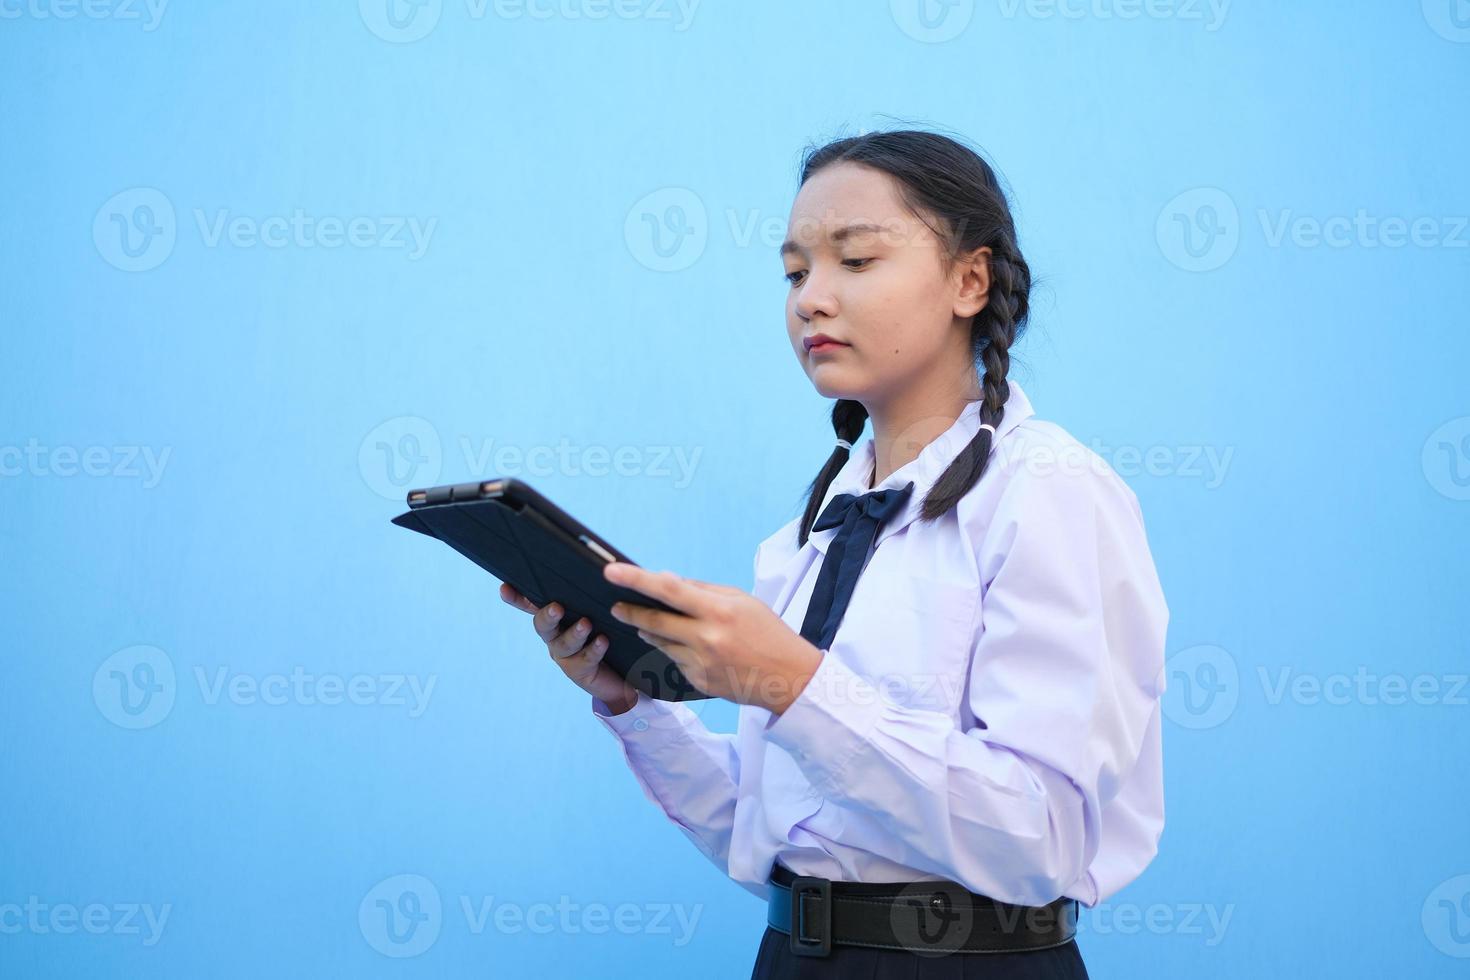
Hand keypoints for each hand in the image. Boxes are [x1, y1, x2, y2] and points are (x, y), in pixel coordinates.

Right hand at [499, 582, 639, 713]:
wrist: (626, 667)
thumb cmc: (612, 627)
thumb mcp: (601, 606)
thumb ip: (593, 590)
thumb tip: (605, 566)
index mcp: (556, 615)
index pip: (532, 603)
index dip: (516, 597)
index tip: (505, 588)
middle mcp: (554, 635)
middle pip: (542, 624)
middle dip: (547, 615)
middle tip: (557, 608)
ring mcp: (565, 654)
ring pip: (563, 644)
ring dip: (574, 633)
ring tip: (586, 624)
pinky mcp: (579, 671)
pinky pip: (584, 660)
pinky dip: (594, 649)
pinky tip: (603, 640)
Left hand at [602, 562, 823, 713]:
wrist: (789, 677)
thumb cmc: (767, 632)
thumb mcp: (742, 601)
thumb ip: (703, 591)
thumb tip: (666, 581)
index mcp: (719, 610)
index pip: (668, 589)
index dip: (636, 579)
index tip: (611, 571)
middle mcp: (707, 637)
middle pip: (654, 621)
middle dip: (630, 612)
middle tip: (616, 606)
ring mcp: (701, 663)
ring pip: (661, 643)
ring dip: (651, 631)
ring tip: (647, 623)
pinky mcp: (698, 682)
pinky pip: (675, 661)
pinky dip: (676, 651)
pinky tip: (690, 648)